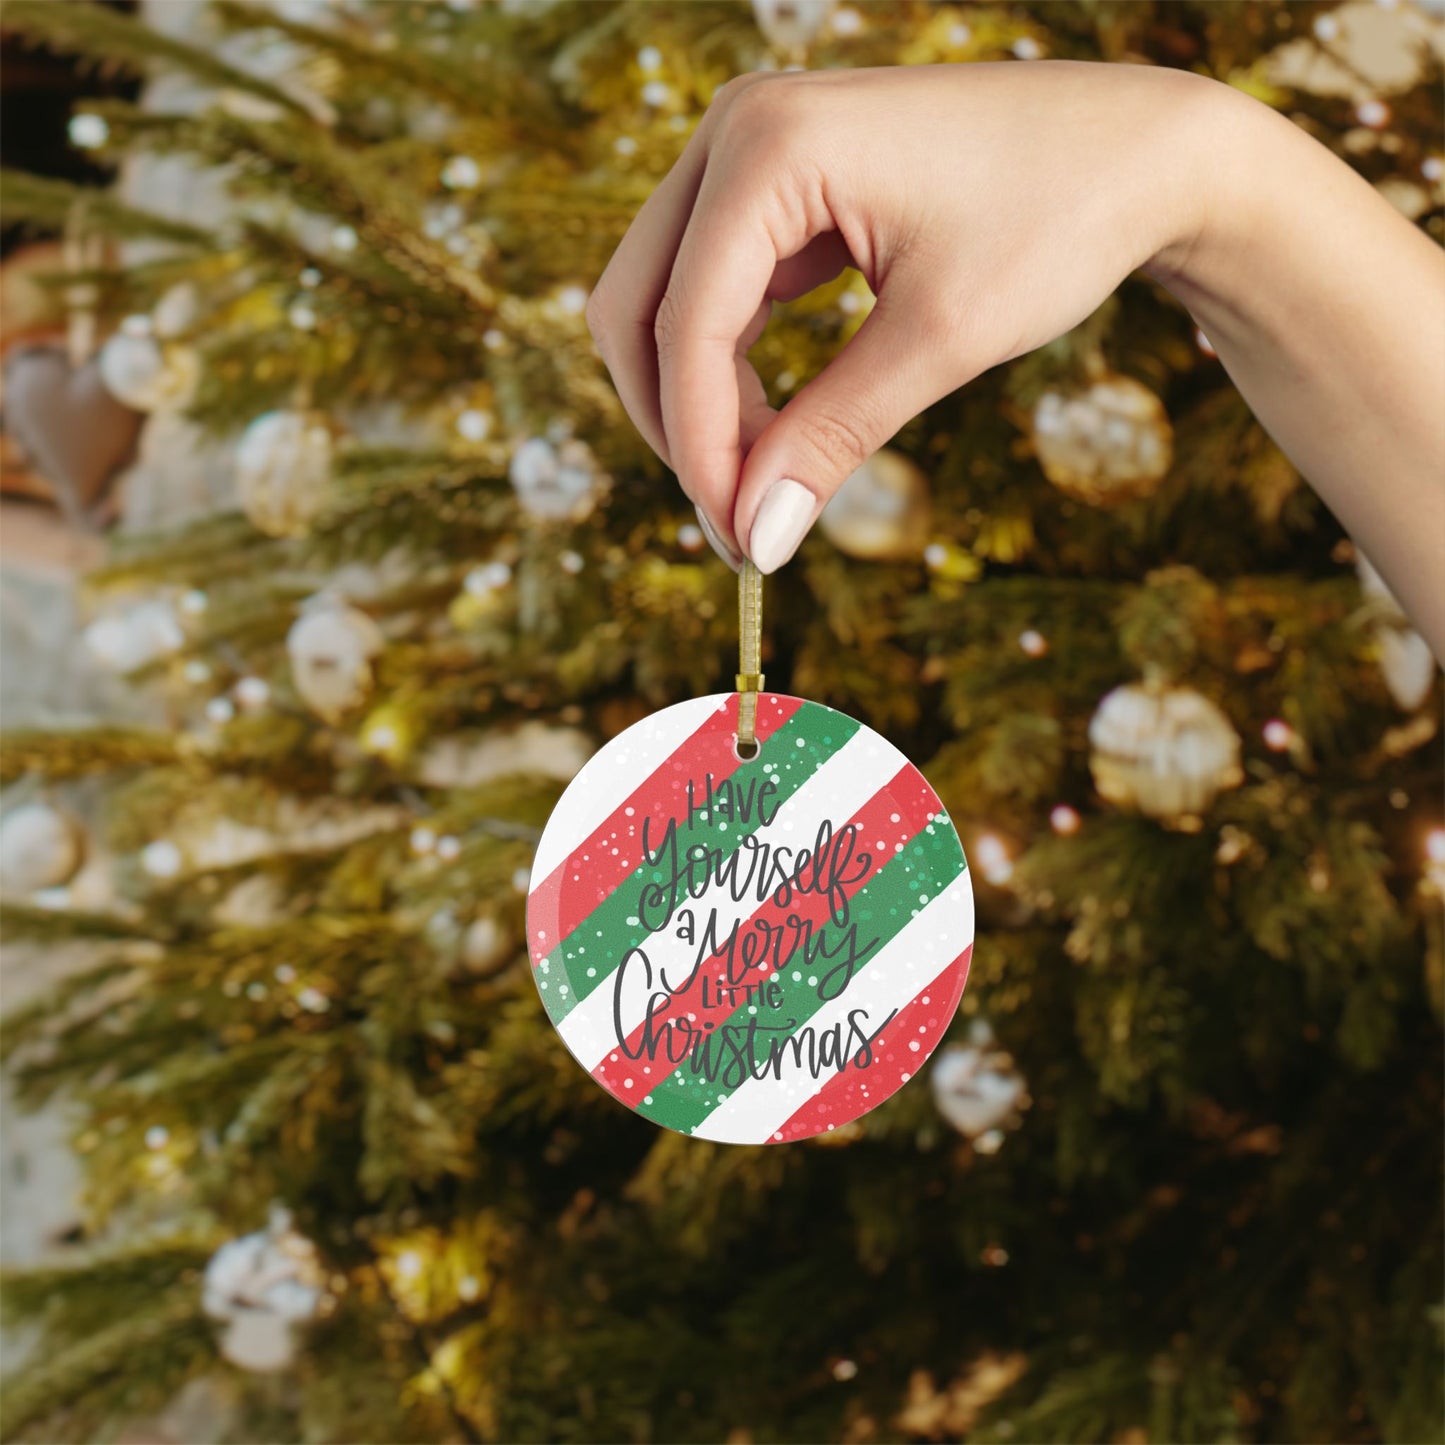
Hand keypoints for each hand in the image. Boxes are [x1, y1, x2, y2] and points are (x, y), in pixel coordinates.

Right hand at [586, 61, 1221, 571]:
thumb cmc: (1058, 220)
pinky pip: (715, 291)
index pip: (685, 325)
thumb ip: (832, 437)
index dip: (700, 447)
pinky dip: (731, 369)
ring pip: (666, 303)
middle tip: (737, 523)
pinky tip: (777, 430)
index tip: (740, 540)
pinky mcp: (778, 184)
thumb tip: (756, 537)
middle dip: (677, 425)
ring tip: (764, 487)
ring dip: (698, 403)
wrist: (1141, 153)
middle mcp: (739, 130)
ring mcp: (752, 151)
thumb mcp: (940, 341)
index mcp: (770, 145)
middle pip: (637, 307)